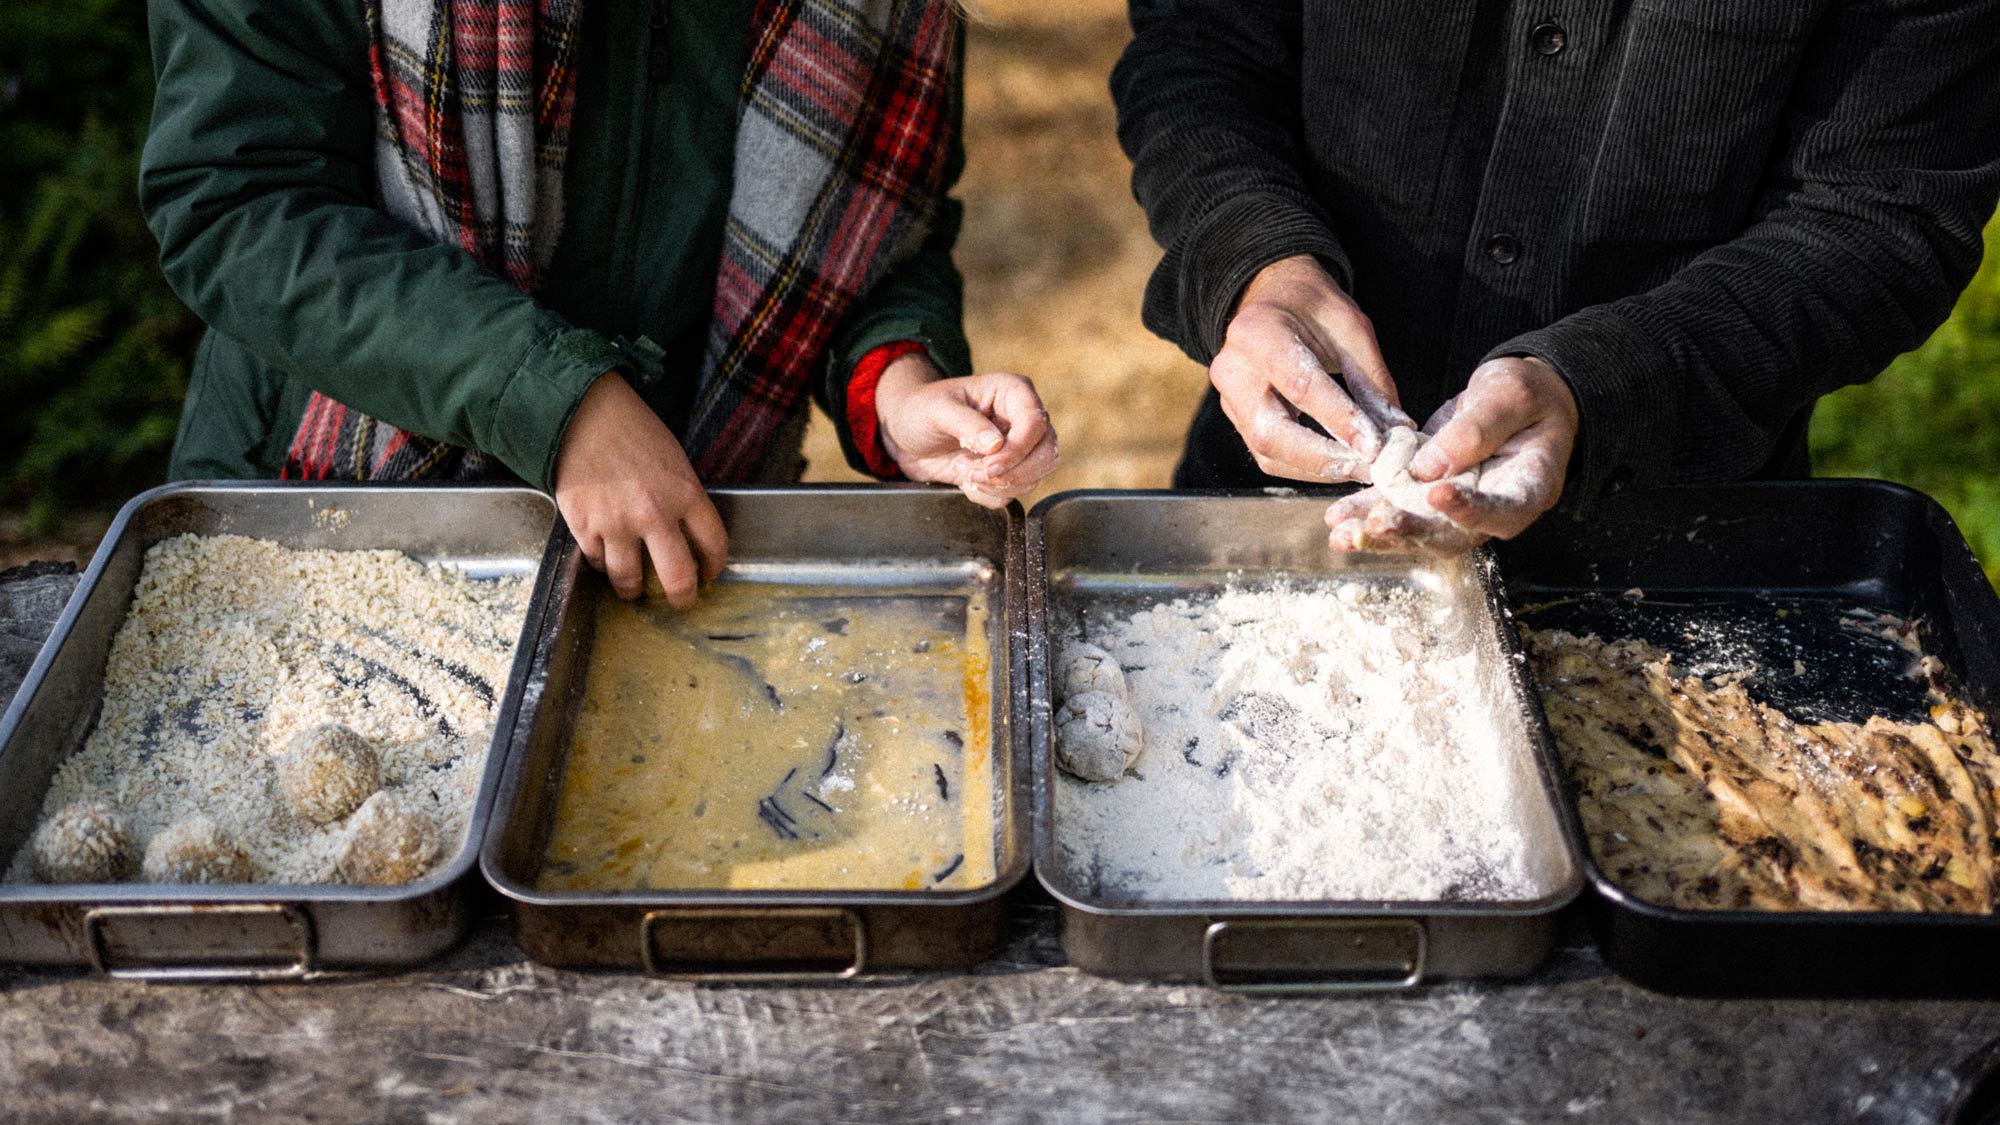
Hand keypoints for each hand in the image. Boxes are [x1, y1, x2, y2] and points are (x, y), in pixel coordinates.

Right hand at [553, 371, 727, 605]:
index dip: (714, 566)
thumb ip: (683, 497)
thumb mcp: (674, 460)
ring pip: (630, 580)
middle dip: (682, 597)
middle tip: (680, 602)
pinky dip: (601, 563)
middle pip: (677, 578)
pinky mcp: (584, 526)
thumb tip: (687, 533)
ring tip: (633, 589)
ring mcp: (617, 523)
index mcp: (685, 493)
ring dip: (633, 590)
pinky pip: (597, 562)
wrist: (582, 413)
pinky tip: (605, 556)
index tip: (709, 574)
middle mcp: (654, 514)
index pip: (714, 545)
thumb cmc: (631, 429)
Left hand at [875, 353, 1058, 508]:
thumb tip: (996, 445)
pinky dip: (988, 494)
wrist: (904, 435)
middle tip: (973, 471)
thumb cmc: (919, 409)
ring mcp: (1017, 448)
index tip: (989, 464)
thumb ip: (966, 423)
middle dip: (1010, 472)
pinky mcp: (1007, 472)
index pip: (1036, 422)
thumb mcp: (936, 410)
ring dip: (996, 485)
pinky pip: (1013, 494)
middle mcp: (1021, 419)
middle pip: (1046, 453)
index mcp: (1012, 392)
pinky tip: (966, 478)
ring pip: (1033, 478)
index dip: (1018, 449)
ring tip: (963, 469)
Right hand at [1211, 255, 1413, 482]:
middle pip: (1271, 432)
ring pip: (1268, 453)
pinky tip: (1339, 464)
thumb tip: (1397, 430)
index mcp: (1258, 332)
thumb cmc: (1311, 307)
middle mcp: (1233, 370)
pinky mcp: (1238, 420)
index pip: (1299, 384)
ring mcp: (1230, 400)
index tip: (1375, 444)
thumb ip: (1371, 378)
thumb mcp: (1350, 327)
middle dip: (1324, 458)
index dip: (1339, 418)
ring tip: (1361, 469)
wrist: (1270, 300)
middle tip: (1368, 468)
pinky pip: (1269, 457)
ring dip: (1318, 469)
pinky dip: (1307, 467)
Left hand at [1325, 356, 1577, 553]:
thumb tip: (1428, 468)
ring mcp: (1457, 507)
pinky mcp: (1428, 495)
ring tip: (1342, 533)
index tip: (1437, 495)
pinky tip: (1340, 516)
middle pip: (1451, 535)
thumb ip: (1477, 429)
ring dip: (1379, 533)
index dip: (1470, 510)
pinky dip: (1369, 512)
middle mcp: (1491, 510)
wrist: (1516, 397)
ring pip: (1419, 531)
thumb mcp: (1510, 396)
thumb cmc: (1528, 394)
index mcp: (1529, 488)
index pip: (1501, 511)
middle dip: (1408, 533)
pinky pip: (1399, 508)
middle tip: (1370, 527)